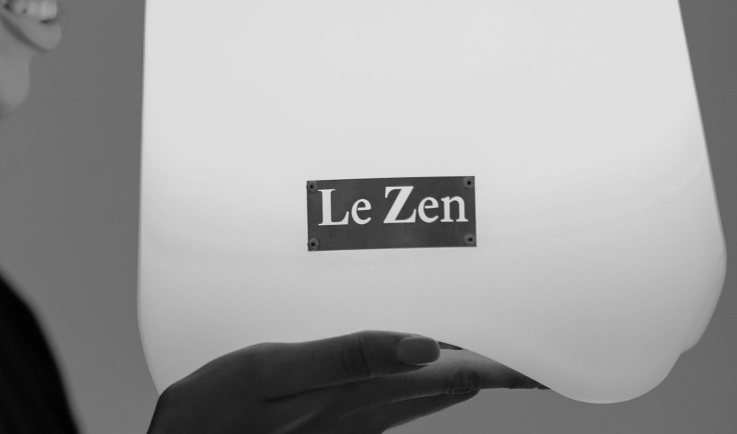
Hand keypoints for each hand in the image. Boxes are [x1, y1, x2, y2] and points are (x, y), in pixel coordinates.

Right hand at [146, 330, 543, 432]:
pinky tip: (426, 371)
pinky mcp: (331, 421)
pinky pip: (396, 402)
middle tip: (539, 354)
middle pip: (449, 388)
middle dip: (495, 370)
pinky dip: (425, 384)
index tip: (545, 354)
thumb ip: (348, 356)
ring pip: (426, 396)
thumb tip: (425, 343)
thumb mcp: (275, 372)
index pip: (451, 377)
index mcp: (361, 395)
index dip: (500, 366)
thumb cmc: (220, 408)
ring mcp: (350, 421)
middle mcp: (365, 412)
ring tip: (501, 362)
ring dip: (466, 377)